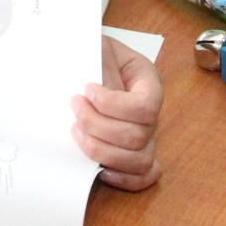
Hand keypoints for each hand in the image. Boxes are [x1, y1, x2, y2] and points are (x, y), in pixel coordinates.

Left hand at [74, 35, 163, 190]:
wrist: (79, 59)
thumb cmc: (88, 52)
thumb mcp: (95, 46)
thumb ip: (100, 62)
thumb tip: (96, 84)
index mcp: (148, 82)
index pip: (145, 107)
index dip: (113, 104)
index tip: (87, 88)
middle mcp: (150, 113)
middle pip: (138, 136)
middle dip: (98, 125)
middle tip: (75, 106)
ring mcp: (142, 135)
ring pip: (140, 160)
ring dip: (102, 150)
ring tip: (76, 132)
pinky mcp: (128, 153)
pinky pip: (142, 176)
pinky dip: (124, 178)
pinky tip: (99, 168)